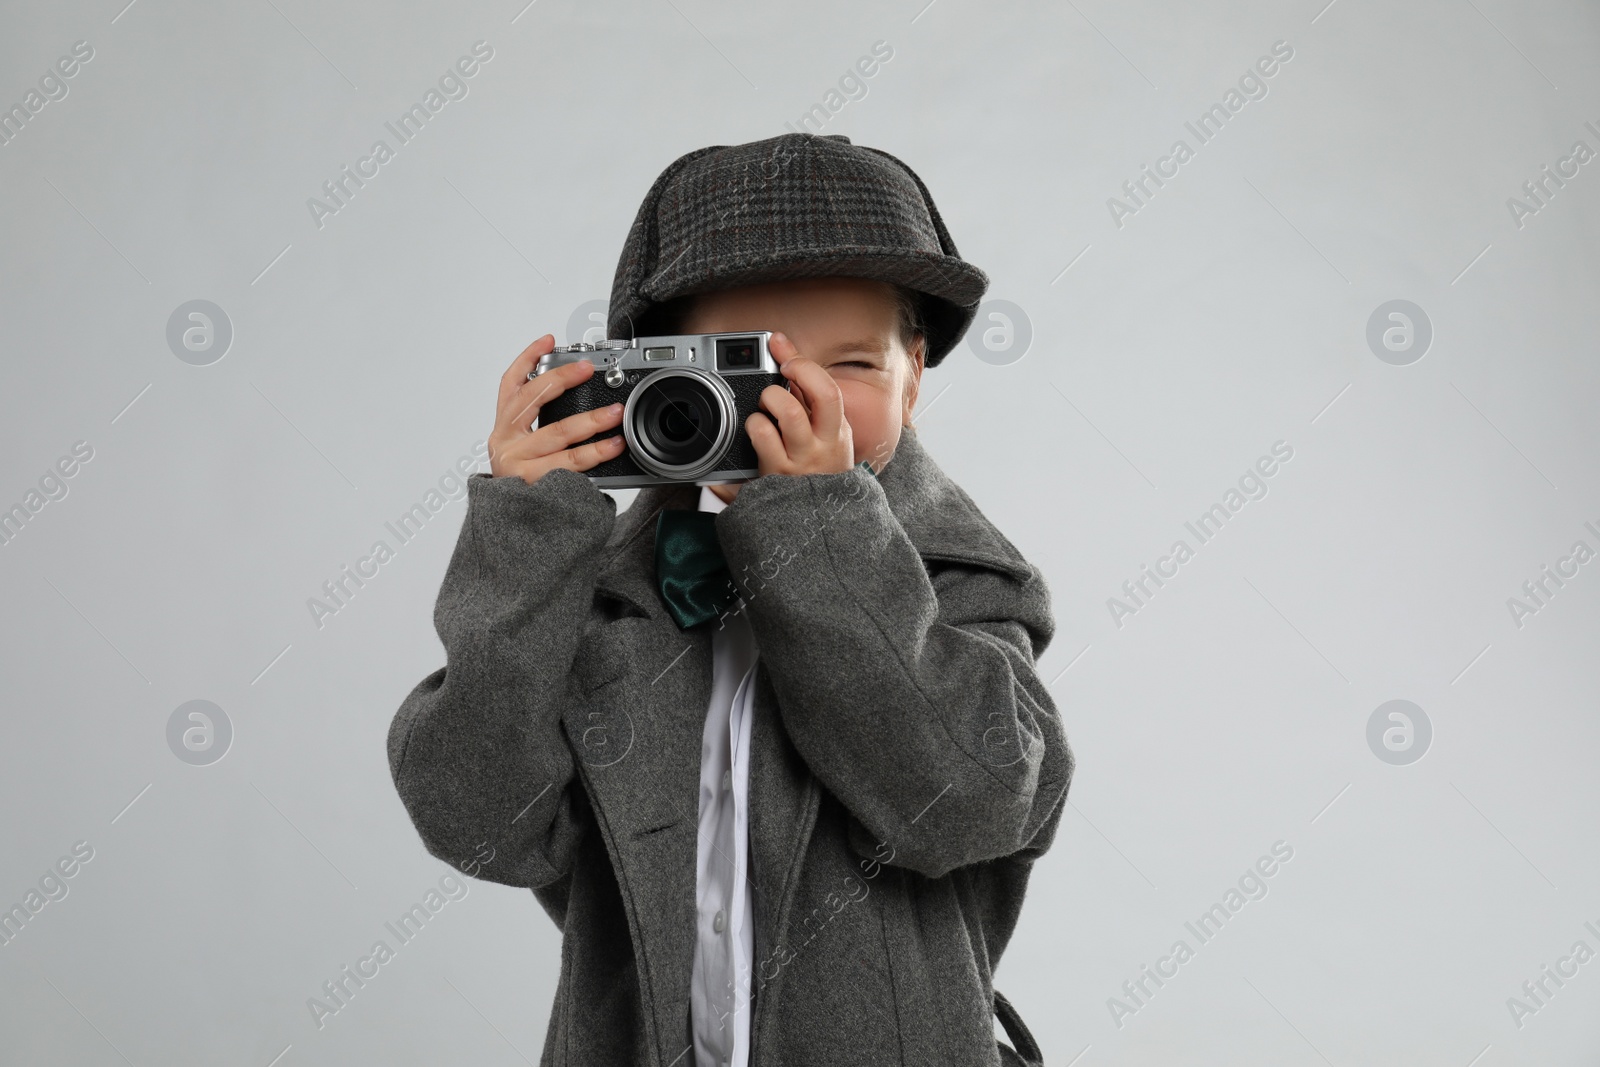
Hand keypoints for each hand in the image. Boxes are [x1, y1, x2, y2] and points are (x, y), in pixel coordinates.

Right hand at [486, 334, 626, 483]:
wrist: (511, 536)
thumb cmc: (524, 488)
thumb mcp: (524, 452)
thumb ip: (541, 427)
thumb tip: (582, 400)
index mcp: (503, 430)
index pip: (510, 385)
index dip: (527, 359)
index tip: (547, 339)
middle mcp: (504, 443)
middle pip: (533, 399)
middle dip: (563, 378)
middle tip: (588, 368)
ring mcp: (517, 464)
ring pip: (558, 433)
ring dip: (591, 420)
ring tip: (615, 412)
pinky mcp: (534, 485)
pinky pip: (571, 464)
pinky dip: (596, 453)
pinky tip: (613, 446)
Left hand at [747, 331, 854, 478]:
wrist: (820, 522)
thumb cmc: (816, 469)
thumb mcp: (822, 431)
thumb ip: (804, 391)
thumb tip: (781, 345)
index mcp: (837, 431)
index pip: (827, 390)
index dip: (803, 365)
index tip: (783, 355)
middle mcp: (822, 446)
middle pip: (814, 399)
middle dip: (785, 384)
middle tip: (774, 388)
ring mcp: (799, 464)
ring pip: (783, 418)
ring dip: (765, 405)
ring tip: (761, 412)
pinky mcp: (775, 479)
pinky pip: (760, 440)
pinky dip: (751, 427)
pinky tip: (753, 433)